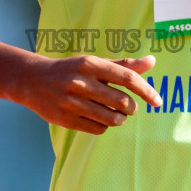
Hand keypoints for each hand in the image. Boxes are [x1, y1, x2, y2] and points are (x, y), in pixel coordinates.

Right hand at [16, 54, 162, 133]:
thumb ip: (123, 65)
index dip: (146, 91)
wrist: (33, 80)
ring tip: (117, 114)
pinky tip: (100, 118)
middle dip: (132, 108)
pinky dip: (105, 126)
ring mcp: (72, 102)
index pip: (127, 78)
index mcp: (91, 64)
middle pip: (122, 102)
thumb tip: (152, 61)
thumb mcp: (94, 62)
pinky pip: (98, 129)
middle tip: (129, 107)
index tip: (157, 101)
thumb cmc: (71, 70)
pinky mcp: (65, 119)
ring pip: (112, 119)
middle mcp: (81, 82)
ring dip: (120, 119)